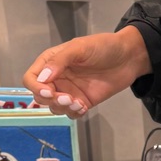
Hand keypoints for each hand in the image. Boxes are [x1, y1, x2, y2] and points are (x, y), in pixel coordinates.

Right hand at [22, 26, 152, 115]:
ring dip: (63, 108)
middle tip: (69, 98)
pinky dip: (74, 113)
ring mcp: (69, 91)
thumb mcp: (80, 48)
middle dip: (51, 100)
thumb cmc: (104, 46)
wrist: (129, 57)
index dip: (36, 87)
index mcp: (51, 62)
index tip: (49, 92)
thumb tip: (42, 78)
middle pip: (40, 96)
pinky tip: (84, 108)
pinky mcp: (82, 101)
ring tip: (79, 104)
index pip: (31, 78)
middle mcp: (57, 78)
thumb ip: (60, 61)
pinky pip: (70, 113)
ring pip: (54, 107)